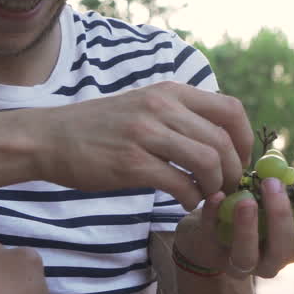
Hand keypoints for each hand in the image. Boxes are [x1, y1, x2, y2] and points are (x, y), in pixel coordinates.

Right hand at [34, 81, 253, 209]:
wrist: (49, 138)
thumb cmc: (99, 128)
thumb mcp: (143, 105)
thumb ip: (179, 115)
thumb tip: (219, 138)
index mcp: (169, 92)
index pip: (230, 109)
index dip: (245, 140)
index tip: (241, 161)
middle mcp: (161, 107)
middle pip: (223, 140)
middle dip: (233, 171)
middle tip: (227, 188)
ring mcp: (145, 134)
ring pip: (207, 162)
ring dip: (215, 187)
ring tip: (206, 196)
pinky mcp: (131, 163)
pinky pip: (180, 183)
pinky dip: (191, 198)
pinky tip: (185, 202)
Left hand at [175, 177, 293, 279]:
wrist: (214, 217)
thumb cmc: (258, 203)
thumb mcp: (279, 193)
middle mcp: (271, 260)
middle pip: (282, 250)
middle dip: (280, 217)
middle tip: (273, 184)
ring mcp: (240, 263)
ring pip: (247, 256)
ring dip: (248, 228)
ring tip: (247, 200)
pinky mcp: (211, 254)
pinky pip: (212, 237)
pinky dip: (213, 215)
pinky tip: (217, 196)